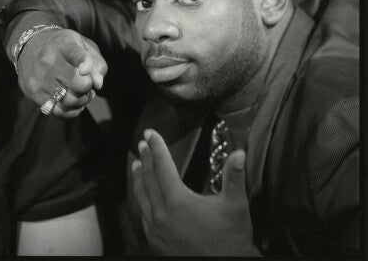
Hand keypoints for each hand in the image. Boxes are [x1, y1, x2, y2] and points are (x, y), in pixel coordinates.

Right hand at [17, 28, 107, 117]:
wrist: (29, 46)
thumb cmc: (62, 46)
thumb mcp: (81, 43)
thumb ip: (96, 61)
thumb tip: (98, 84)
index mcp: (63, 44)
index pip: (76, 54)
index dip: (84, 63)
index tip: (85, 70)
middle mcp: (49, 61)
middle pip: (77, 84)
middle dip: (87, 86)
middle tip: (87, 83)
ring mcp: (40, 79)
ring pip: (69, 101)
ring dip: (81, 100)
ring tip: (80, 92)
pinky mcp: (34, 93)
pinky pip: (59, 111)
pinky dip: (71, 109)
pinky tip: (72, 100)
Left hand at [132, 129, 259, 256]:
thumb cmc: (231, 241)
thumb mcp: (236, 207)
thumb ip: (235, 178)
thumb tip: (239, 153)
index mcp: (178, 201)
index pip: (162, 166)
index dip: (156, 147)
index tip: (150, 133)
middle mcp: (162, 215)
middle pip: (149, 179)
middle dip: (146, 158)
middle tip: (142, 143)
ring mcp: (156, 230)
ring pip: (142, 197)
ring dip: (139, 178)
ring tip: (137, 165)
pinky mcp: (155, 242)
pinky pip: (143, 216)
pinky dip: (141, 200)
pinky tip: (143, 196)